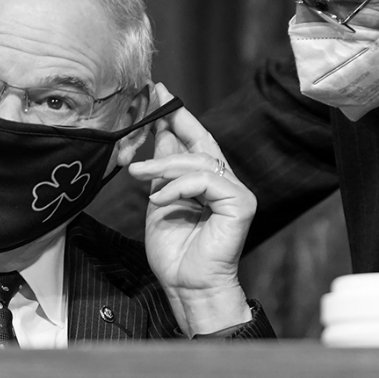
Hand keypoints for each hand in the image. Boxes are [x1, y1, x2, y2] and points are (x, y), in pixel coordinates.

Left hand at [127, 83, 253, 335]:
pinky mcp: (240, 204)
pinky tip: (158, 199)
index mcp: (209, 183)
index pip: (196, 141)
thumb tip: (158, 133)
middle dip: (175, 121)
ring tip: (137, 174)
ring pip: (199, 162)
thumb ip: (163, 170)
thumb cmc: (174, 252)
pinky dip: (178, 187)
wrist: (186, 286)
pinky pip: (206, 181)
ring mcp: (236, 193)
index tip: (159, 92)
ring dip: (164, 165)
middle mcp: (226, 183)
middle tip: (150, 106)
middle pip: (201, 143)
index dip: (179, 116)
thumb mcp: (159, 200)